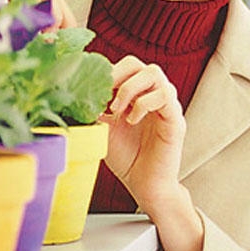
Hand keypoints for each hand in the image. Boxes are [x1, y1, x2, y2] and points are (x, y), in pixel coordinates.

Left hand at [102, 55, 185, 213]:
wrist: (145, 186)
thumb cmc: (127, 158)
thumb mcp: (103, 128)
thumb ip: (95, 110)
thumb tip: (73, 94)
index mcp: (140, 95)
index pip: (128, 67)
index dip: (109, 72)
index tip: (91, 89)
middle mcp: (156, 96)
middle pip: (142, 64)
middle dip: (119, 74)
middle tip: (104, 94)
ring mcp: (168, 106)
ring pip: (154, 74)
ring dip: (129, 88)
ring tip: (117, 110)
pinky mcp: (176, 120)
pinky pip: (165, 96)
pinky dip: (144, 104)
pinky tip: (132, 120)